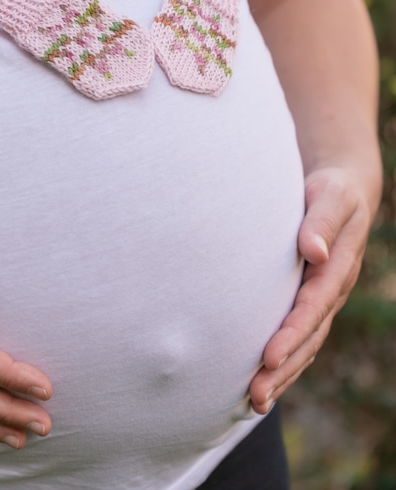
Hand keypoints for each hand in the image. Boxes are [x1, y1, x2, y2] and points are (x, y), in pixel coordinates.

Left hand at [248, 166, 377, 413]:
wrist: (339, 193)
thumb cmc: (330, 191)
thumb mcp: (330, 197)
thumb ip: (321, 221)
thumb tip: (314, 251)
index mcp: (336, 270)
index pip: (311, 308)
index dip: (292, 334)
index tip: (269, 358)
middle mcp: (329, 291)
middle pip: (307, 337)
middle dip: (282, 368)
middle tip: (254, 396)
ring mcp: (319, 299)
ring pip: (303, 344)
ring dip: (281, 374)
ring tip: (254, 403)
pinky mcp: (307, 299)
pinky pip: (297, 336)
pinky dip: (282, 361)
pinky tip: (260, 379)